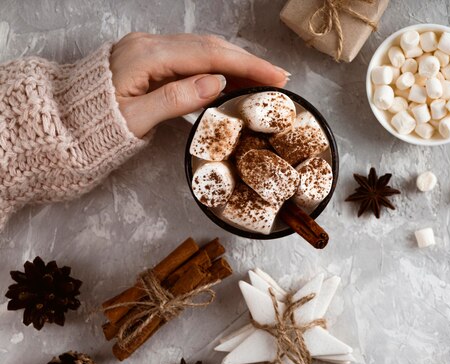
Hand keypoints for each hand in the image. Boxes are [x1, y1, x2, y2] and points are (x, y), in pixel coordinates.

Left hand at [110, 32, 289, 137]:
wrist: (62, 120)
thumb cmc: (95, 125)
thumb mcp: (136, 119)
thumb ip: (176, 99)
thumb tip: (217, 82)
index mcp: (147, 57)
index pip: (208, 55)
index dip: (246, 65)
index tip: (276, 76)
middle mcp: (150, 45)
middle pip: (209, 47)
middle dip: (247, 62)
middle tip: (279, 79)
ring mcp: (149, 48)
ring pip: (202, 49)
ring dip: (235, 63)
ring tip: (263, 82)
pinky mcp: (150, 57)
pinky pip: (191, 56)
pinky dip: (216, 67)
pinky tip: (232, 79)